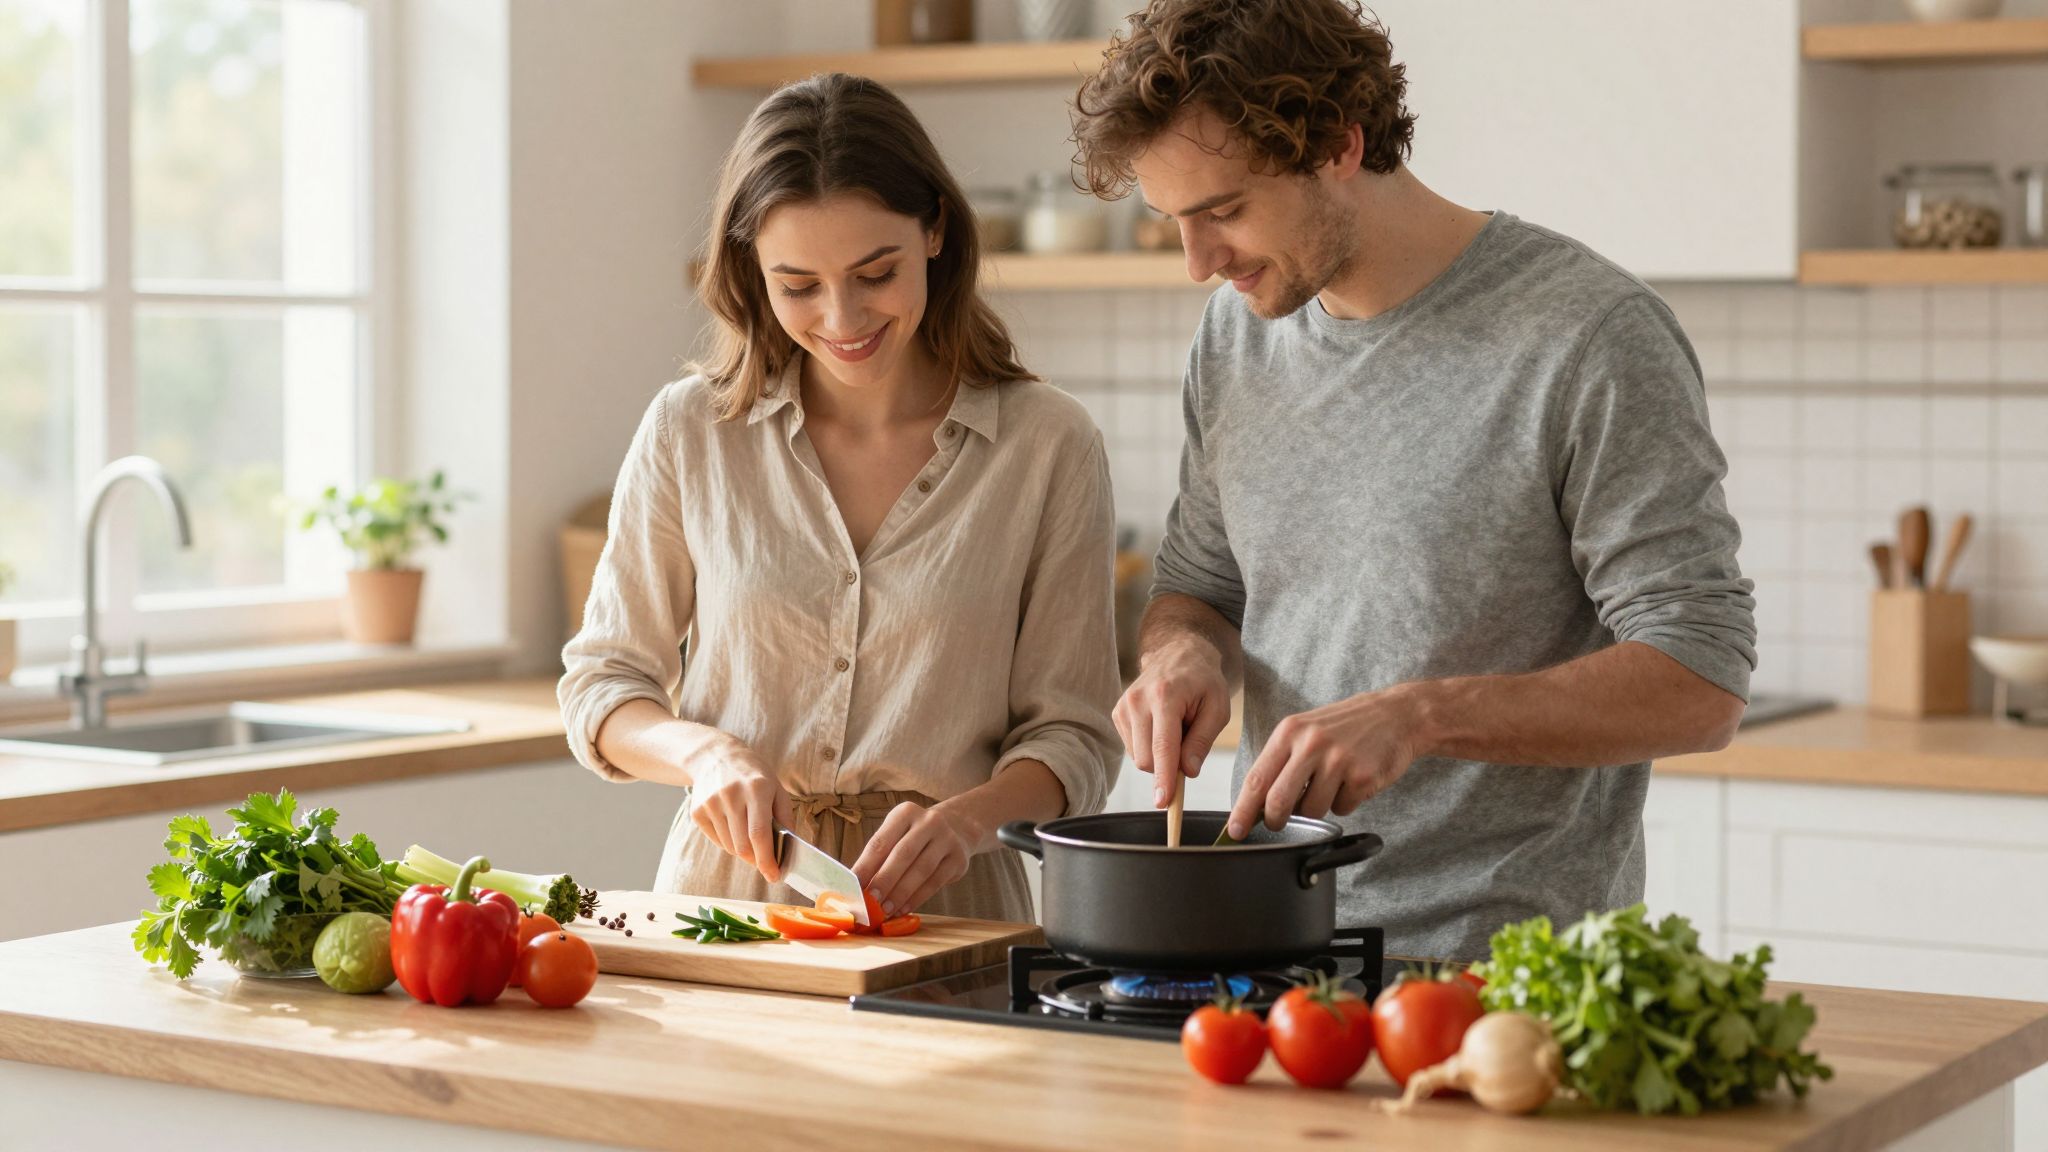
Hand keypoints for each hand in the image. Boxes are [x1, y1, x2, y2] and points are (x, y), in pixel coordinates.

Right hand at [686, 737, 793, 883]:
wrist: (715, 756)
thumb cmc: (753, 775)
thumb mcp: (776, 788)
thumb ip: (784, 818)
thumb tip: (787, 850)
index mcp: (756, 788)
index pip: (759, 834)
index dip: (767, 860)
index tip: (774, 875)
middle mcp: (731, 795)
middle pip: (743, 846)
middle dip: (756, 860)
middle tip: (764, 861)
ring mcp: (711, 803)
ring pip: (730, 847)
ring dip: (743, 850)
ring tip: (748, 834)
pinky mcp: (697, 811)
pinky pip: (717, 840)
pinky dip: (728, 842)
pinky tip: (732, 825)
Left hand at [851, 800, 982, 917]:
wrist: (956, 830)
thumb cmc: (914, 838)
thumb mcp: (897, 836)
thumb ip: (879, 858)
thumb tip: (857, 887)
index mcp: (905, 813)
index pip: (881, 841)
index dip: (865, 866)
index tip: (853, 887)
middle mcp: (929, 821)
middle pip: (903, 854)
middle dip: (884, 880)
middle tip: (870, 901)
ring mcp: (947, 839)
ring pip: (921, 870)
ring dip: (901, 893)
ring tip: (885, 909)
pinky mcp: (958, 859)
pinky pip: (935, 882)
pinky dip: (917, 898)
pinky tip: (904, 908)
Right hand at [1114, 639, 1231, 808]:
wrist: (1178, 654)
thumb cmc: (1204, 682)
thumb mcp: (1218, 709)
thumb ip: (1202, 741)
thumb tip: (1187, 772)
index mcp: (1165, 696)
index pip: (1162, 747)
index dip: (1164, 779)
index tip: (1163, 802)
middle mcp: (1137, 700)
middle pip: (1146, 759)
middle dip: (1168, 767)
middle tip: (1188, 747)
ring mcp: (1123, 706)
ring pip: (1138, 758)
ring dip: (1159, 757)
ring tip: (1175, 730)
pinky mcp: (1117, 713)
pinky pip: (1133, 749)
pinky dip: (1150, 748)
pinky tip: (1161, 728)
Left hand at [1225, 686, 1424, 840]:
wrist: (1396, 715)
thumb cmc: (1344, 727)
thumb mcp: (1305, 732)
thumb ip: (1281, 762)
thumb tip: (1256, 804)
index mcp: (1289, 732)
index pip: (1257, 778)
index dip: (1242, 810)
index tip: (1234, 830)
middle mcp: (1311, 744)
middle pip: (1278, 801)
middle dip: (1274, 821)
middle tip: (1278, 823)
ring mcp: (1339, 760)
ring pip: (1311, 811)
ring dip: (1316, 809)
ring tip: (1330, 786)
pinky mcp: (1363, 776)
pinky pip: (1341, 809)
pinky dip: (1343, 803)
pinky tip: (1352, 782)